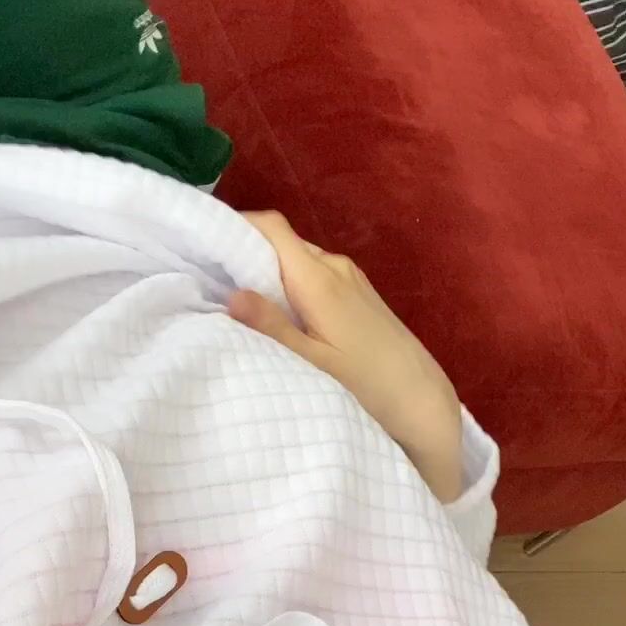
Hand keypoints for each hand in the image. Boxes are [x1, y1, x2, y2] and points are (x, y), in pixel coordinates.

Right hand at [229, 211, 463, 502]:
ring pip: (298, 260)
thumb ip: (273, 329)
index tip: (204, 242)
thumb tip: (233, 294)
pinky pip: (314, 276)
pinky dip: (289, 285)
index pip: (272, 227)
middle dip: (246, 253)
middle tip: (210, 279)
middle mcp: (335, 267)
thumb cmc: (368, 387)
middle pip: (282, 243)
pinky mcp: (359, 295)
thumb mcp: (314, 365)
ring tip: (238, 300)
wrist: (422, 400)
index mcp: (319, 278)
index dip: (236, 225)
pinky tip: (278, 314)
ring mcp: (350, 279)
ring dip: (268, 272)